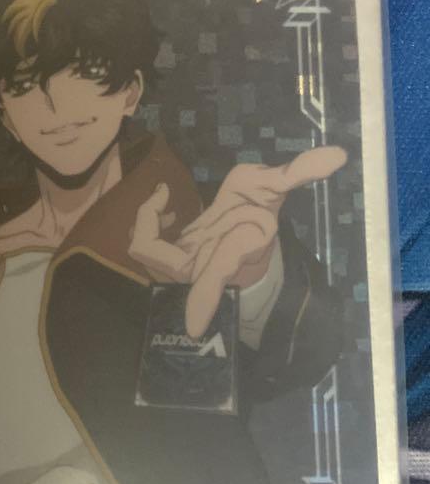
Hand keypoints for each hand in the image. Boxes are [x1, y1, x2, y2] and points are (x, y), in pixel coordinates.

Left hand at [129, 145, 346, 337]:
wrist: (249, 221)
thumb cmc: (259, 210)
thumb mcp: (276, 187)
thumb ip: (299, 172)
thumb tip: (338, 155)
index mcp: (231, 255)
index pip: (214, 281)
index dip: (205, 302)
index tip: (195, 329)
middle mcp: (201, 264)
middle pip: (160, 260)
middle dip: (148, 227)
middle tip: (163, 195)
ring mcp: (182, 261)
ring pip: (146, 253)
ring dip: (144, 223)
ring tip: (162, 197)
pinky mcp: (169, 253)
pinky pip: (144, 244)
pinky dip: (145, 222)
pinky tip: (164, 204)